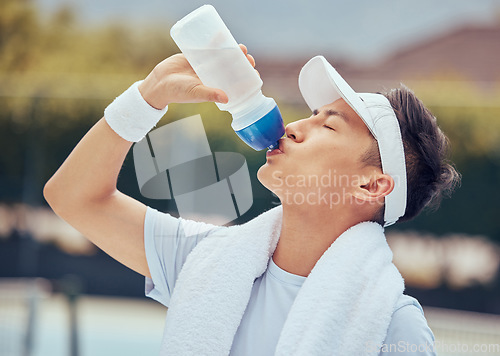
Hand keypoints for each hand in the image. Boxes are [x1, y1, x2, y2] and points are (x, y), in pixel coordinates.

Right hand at [138, 44, 255, 109]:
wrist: (159, 82)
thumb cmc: (178, 92)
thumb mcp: (195, 93)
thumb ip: (209, 94)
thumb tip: (226, 98)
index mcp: (216, 87)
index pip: (235, 83)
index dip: (245, 78)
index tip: (254, 73)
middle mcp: (212, 76)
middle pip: (232, 68)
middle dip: (242, 62)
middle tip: (248, 57)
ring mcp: (205, 65)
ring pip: (223, 57)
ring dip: (233, 51)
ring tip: (241, 47)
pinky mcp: (196, 55)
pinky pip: (208, 47)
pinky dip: (216, 41)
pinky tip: (223, 35)